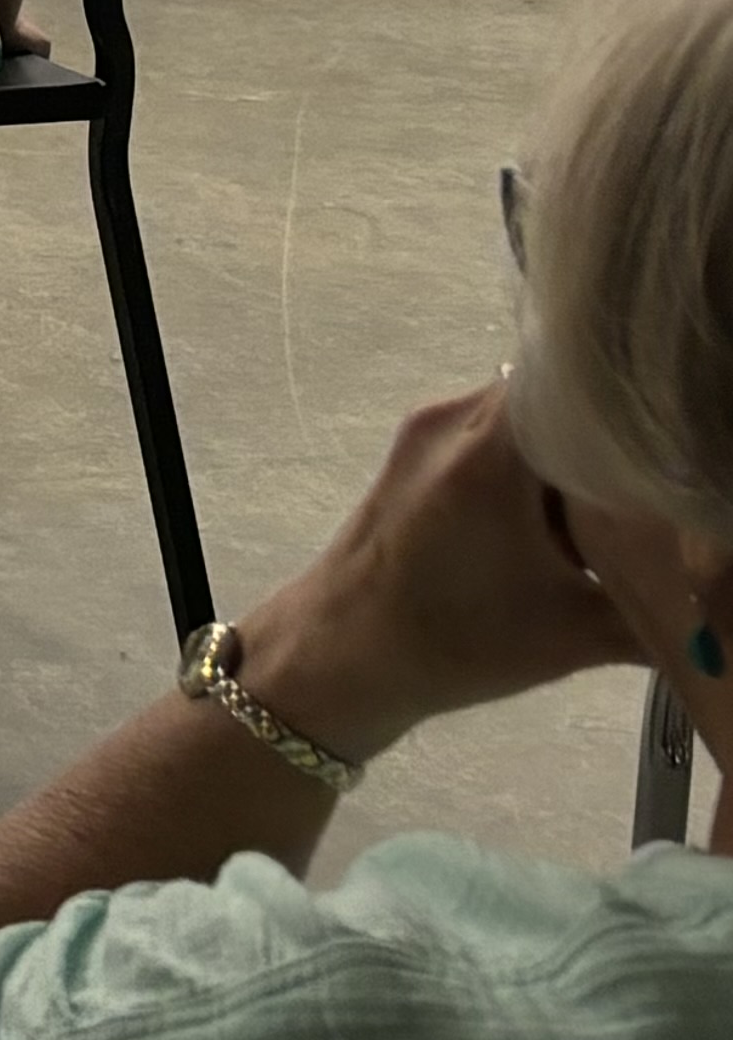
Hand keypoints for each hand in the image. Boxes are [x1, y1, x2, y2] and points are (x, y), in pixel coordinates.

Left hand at [229, 381, 641, 758]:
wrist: (344, 654)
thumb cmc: (457, 643)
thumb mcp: (580, 634)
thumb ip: (665, 612)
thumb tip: (725, 614)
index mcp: (490, 450)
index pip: (581, 385)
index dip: (637, 412)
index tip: (681, 447)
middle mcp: (454, 418)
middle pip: (561, 399)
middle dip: (615, 444)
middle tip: (659, 494)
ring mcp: (430, 428)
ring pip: (530, 417)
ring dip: (575, 459)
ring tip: (619, 514)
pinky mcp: (419, 450)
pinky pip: (496, 434)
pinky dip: (539, 468)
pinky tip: (569, 523)